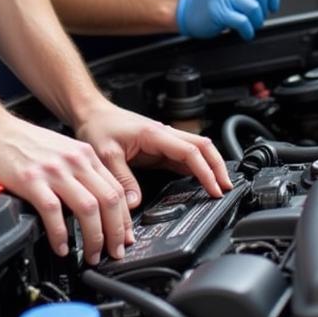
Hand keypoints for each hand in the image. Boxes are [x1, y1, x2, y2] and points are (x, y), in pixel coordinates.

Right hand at [0, 111, 134, 265]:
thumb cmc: (21, 141)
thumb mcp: (61, 149)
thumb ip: (79, 171)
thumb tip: (95, 202)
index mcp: (83, 154)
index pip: (116, 189)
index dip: (124, 219)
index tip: (124, 237)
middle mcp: (73, 161)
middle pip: (109, 201)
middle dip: (115, 233)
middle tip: (114, 252)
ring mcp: (53, 171)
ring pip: (88, 209)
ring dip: (94, 238)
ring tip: (90, 255)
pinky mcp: (32, 181)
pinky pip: (54, 213)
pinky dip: (60, 235)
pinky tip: (61, 246)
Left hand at [74, 99, 233, 212]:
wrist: (91, 113)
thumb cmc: (98, 126)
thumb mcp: (105, 154)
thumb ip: (122, 179)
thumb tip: (135, 203)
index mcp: (154, 134)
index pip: (190, 151)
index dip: (206, 171)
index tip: (215, 188)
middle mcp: (163, 135)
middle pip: (203, 147)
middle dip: (218, 167)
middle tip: (227, 189)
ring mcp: (162, 142)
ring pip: (197, 150)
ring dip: (210, 166)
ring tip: (219, 187)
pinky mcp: (158, 149)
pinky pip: (184, 158)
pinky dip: (197, 168)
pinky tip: (201, 182)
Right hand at [176, 0, 280, 39]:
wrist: (185, 9)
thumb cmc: (211, 0)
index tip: (273, 4)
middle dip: (264, 11)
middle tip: (256, 18)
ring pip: (255, 8)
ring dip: (256, 22)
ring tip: (248, 25)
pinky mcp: (218, 9)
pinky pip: (244, 22)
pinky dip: (248, 31)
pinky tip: (243, 32)